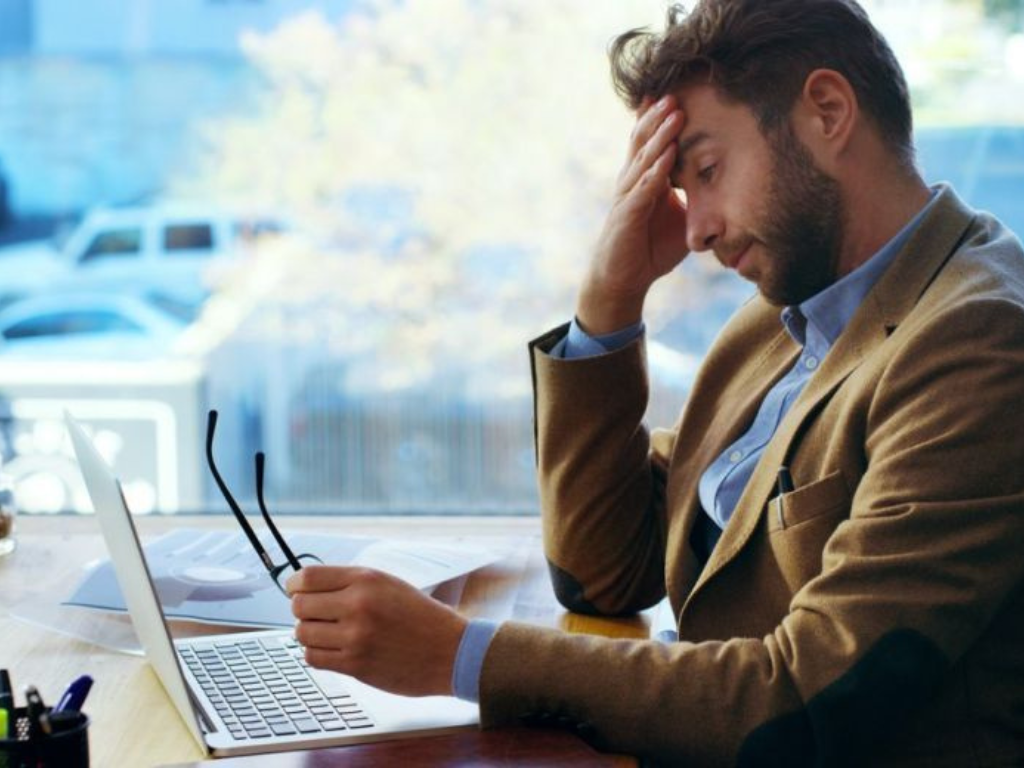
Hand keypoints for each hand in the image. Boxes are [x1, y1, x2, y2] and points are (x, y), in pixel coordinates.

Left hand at [287, 565, 467, 696]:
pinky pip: (313, 657)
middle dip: (303, 611)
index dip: (294, 585)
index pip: (307, 577)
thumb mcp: (388, 584)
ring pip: (302, 633)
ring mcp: (356, 636)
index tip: (296, 591)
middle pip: (299, 606)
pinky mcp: (355, 664)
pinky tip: (335, 650)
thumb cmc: (421, 617)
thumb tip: (306, 589)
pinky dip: (318, 654)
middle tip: (317, 615)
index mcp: (366, 579)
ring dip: (311, 634)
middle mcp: (358, 604)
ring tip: (329, 634)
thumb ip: (350, 583)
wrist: (451, 651)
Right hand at [577, 94, 689, 333]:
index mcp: (644, 178)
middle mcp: (632, 181)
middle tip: (677, 91)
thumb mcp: (681, 219)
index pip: (651, 141)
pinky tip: (667, 155)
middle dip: (660, 116)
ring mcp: (628, 197)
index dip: (660, 118)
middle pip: (644, 141)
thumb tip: (731, 189)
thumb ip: (697, 200)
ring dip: (660, 136)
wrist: (623, 279)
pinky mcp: (627, 216)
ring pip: (644, 159)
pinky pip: (643, 189)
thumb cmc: (651, 248)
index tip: (677, 91)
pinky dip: (655, 171)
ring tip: (674, 112)